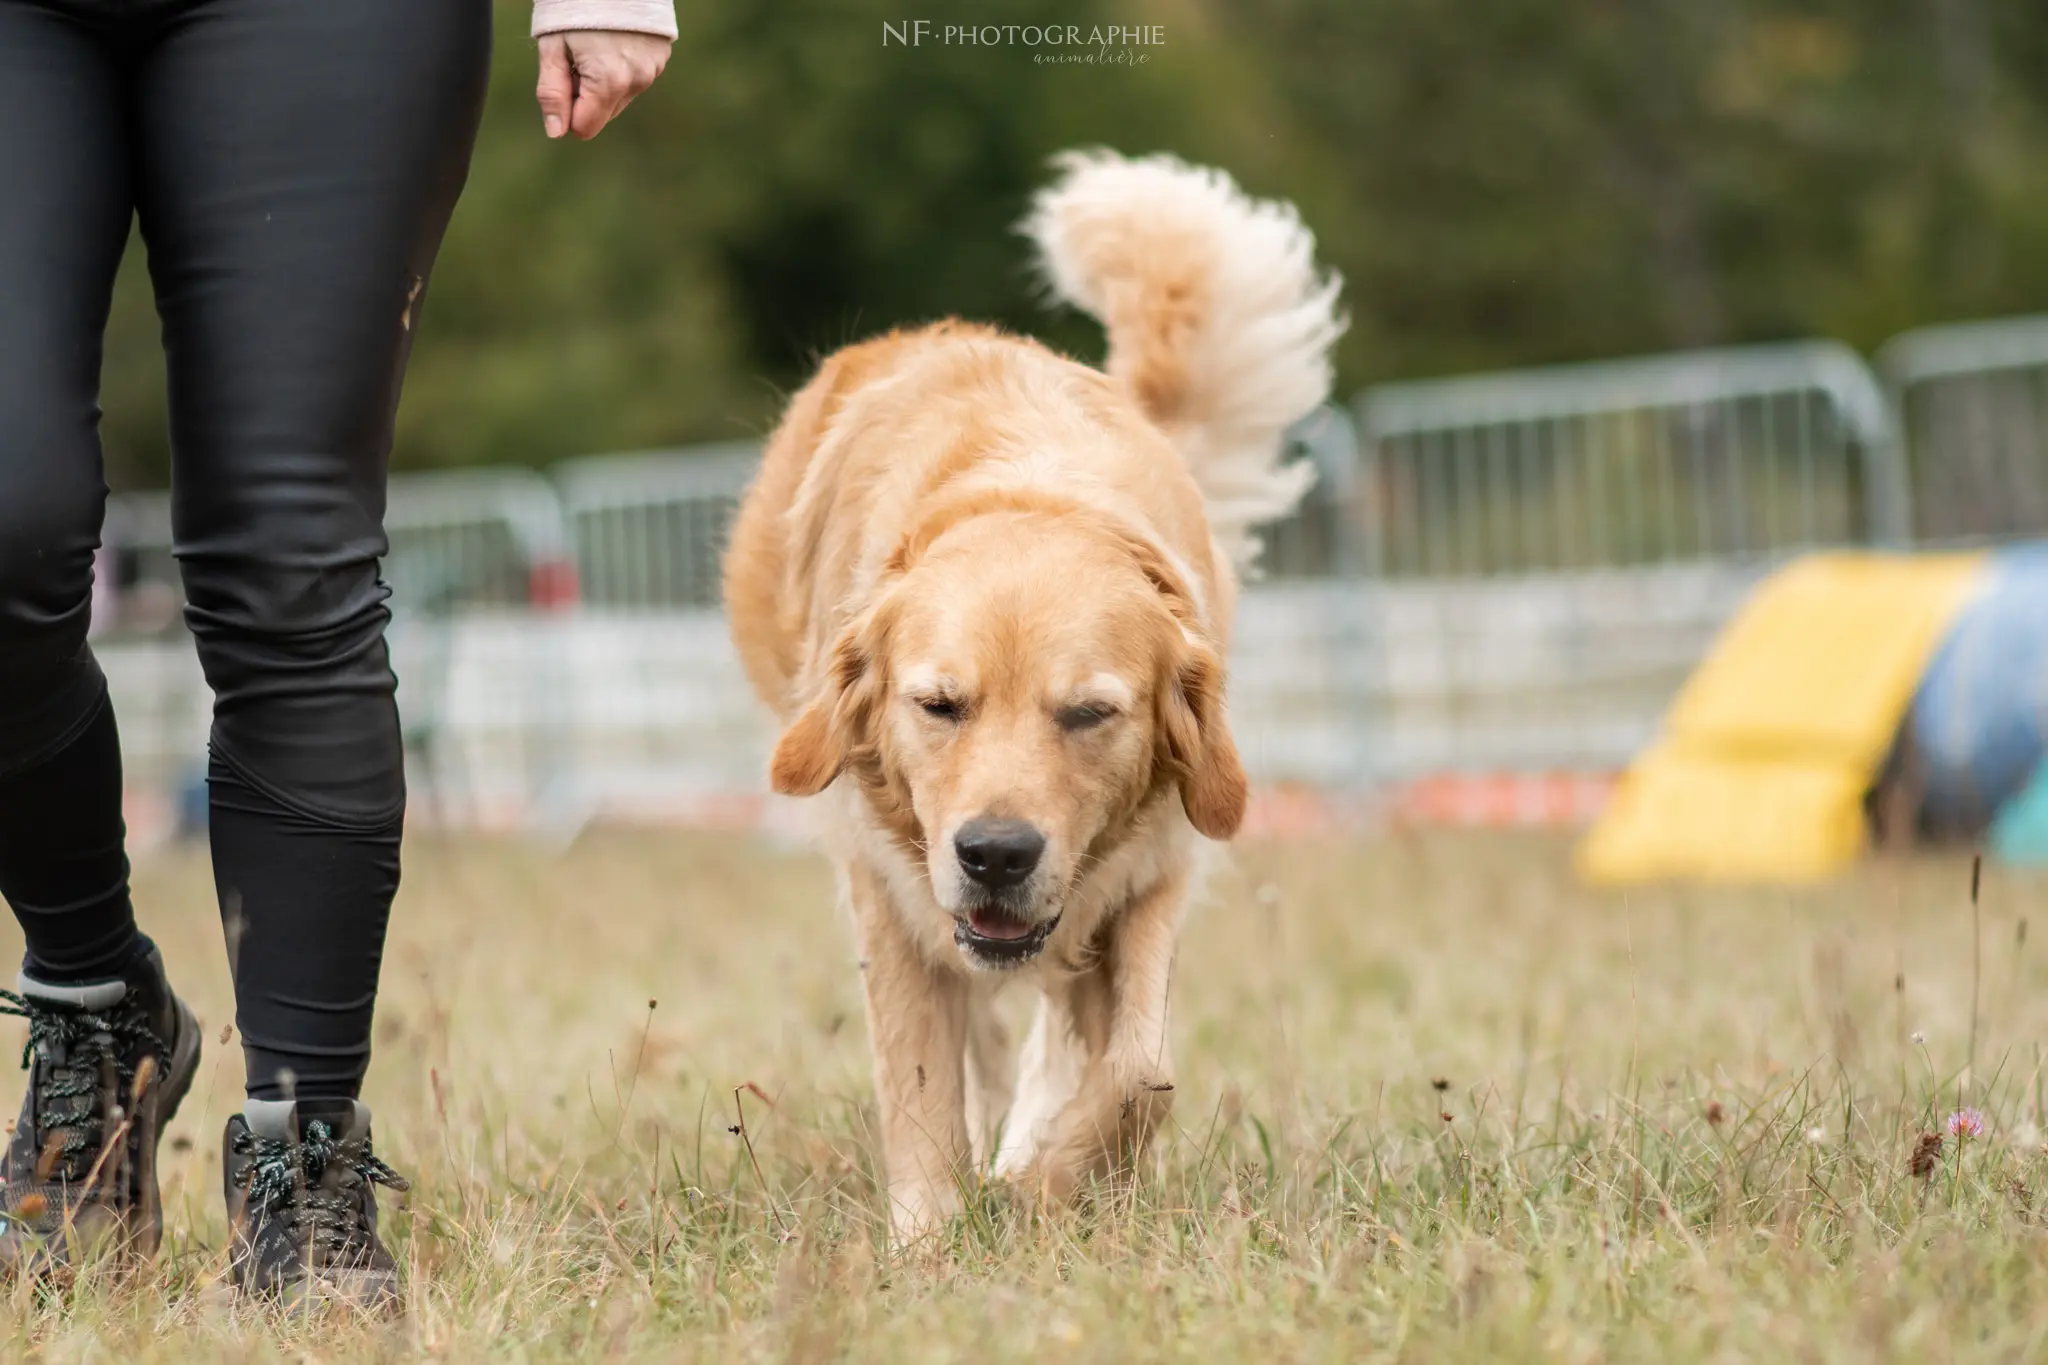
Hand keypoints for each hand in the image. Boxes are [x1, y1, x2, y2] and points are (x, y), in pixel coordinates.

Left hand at [536, 31, 670, 140]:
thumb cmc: (575, 6)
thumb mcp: (553, 47)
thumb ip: (552, 93)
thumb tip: (556, 132)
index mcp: (608, 82)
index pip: (583, 128)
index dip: (567, 110)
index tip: (563, 79)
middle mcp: (636, 82)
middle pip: (602, 115)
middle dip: (586, 95)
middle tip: (578, 57)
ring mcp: (651, 71)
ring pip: (618, 98)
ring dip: (603, 82)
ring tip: (597, 45)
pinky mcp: (659, 60)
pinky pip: (634, 80)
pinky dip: (621, 68)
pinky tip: (614, 41)